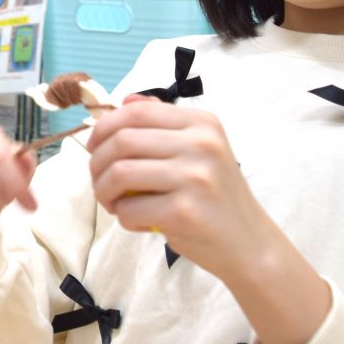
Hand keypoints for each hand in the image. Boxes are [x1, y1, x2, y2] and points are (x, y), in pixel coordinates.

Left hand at [85, 96, 276, 280]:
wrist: (249, 243)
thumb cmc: (215, 196)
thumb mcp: (200, 150)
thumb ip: (163, 124)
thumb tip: (126, 100)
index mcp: (202, 123)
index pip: (135, 112)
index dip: (103, 128)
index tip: (94, 147)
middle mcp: (201, 145)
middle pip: (121, 141)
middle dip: (97, 164)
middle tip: (100, 182)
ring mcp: (195, 178)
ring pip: (119, 174)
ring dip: (104, 192)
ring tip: (113, 203)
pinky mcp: (185, 212)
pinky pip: (130, 209)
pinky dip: (123, 217)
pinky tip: (137, 221)